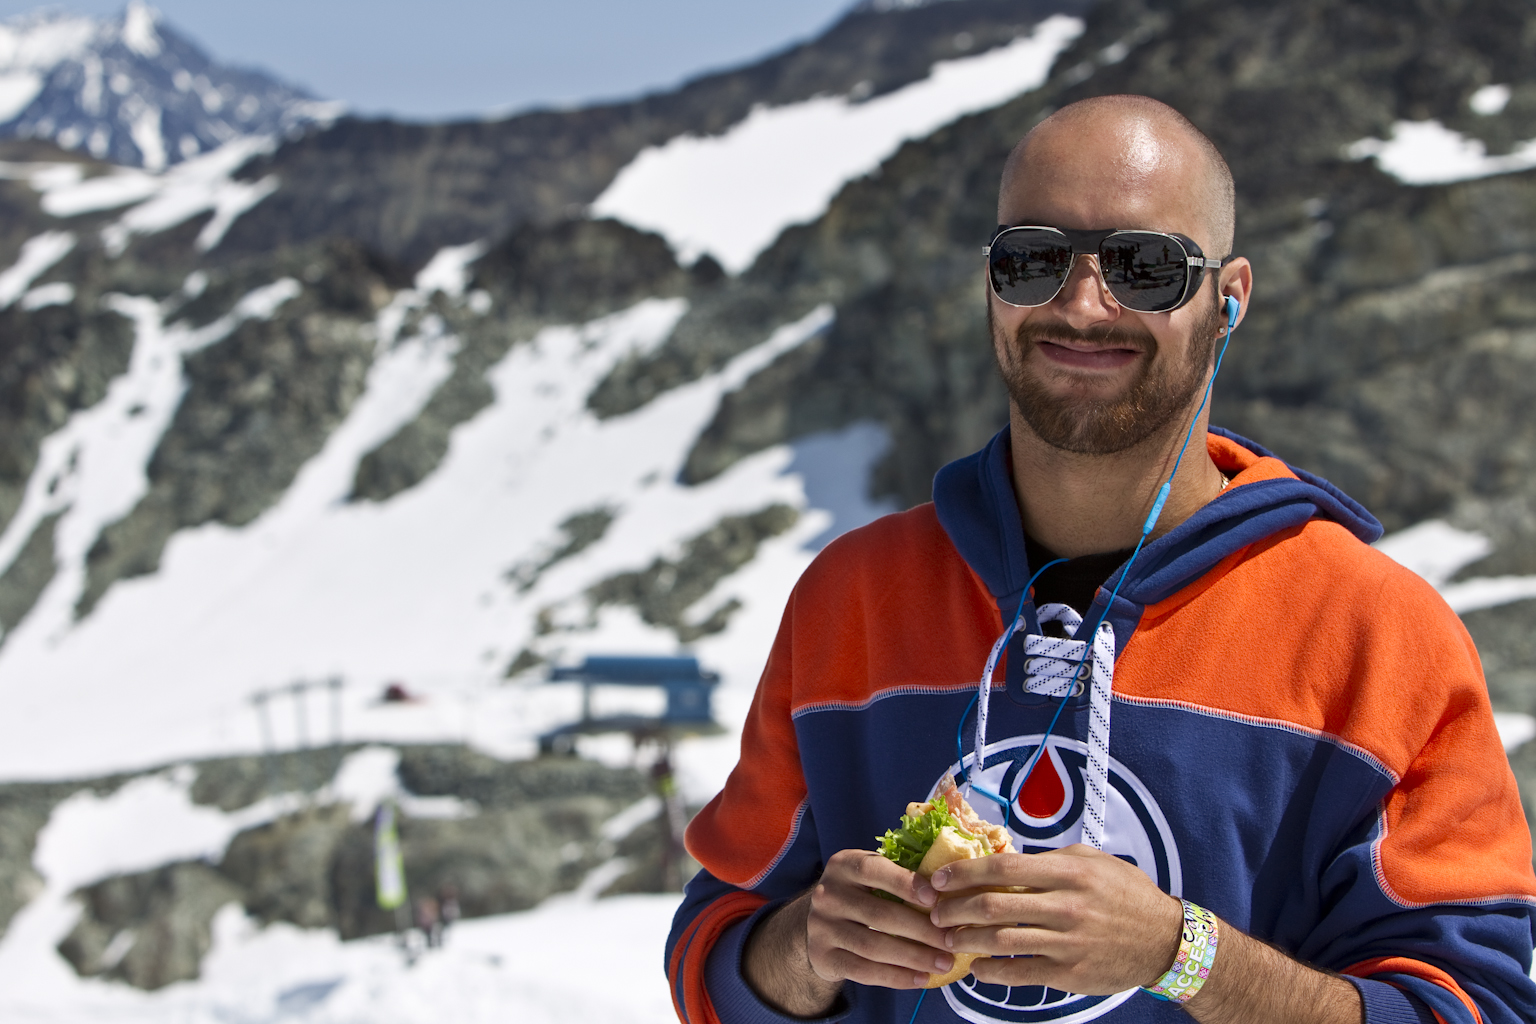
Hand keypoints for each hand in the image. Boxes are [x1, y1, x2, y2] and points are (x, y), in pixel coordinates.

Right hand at [805, 848, 956, 987]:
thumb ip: (900, 875)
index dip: (905, 883)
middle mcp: (827, 894)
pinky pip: (864, 972)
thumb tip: (950, 888)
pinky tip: (921, 978)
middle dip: (921, 930)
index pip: (874, 870)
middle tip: (951, 940)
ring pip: (873, 946)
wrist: (821, 925)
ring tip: (943, 963)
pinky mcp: (823, 957)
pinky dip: (896, 977)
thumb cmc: (861, 895)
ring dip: (914, 957)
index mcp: (843, 865)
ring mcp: (821, 927)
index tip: (935, 898)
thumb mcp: (871, 875)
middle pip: (879, 914)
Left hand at [929, 844, 1181, 994]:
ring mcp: (1067, 942)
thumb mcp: (1092, 861)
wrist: (1164, 940)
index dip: (963, 873)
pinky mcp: (1070, 974)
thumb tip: (1005, 860)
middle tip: (934, 912)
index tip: (939, 879)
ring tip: (948, 938)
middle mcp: (1066, 906)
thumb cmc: (1126, 894)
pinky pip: (1020, 973)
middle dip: (954, 909)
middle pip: (993, 905)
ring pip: (1001, 941)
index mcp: (1068, 872)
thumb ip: (1050, 860)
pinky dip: (991, 972)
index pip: (1002, 868)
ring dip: (966, 940)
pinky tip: (977, 968)